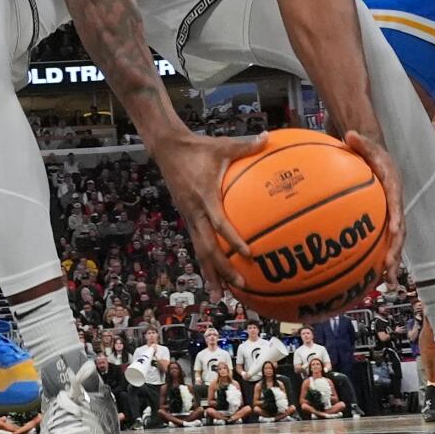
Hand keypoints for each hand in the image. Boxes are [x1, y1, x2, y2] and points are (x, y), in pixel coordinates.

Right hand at [149, 129, 267, 293]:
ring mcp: (189, 217)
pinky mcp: (187, 217)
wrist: (166, 149)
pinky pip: (197, 243)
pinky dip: (206, 261)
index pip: (220, 223)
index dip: (233, 239)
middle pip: (208, 248)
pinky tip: (215, 274)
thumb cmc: (197, 147)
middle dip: (223, 269)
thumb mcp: (222, 145)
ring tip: (220, 295)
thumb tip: (268, 137)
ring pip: (200, 251)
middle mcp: (195, 212)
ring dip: (211, 273)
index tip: (248, 253)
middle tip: (241, 286)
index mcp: (205, 196)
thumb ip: (245, 145)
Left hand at [339, 130, 405, 295]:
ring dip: (392, 264)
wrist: (379, 159)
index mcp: (394, 189)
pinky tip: (372, 281)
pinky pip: (383, 245)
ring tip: (388, 284)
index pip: (397, 204)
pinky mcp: (384, 226)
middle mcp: (396, 206)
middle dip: (396, 251)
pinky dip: (380, 262)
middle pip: (400, 232)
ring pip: (394, 244)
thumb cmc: (371, 153)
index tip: (393, 231)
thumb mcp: (367, 144)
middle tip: (389, 268)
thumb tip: (349, 134)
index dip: (396, 218)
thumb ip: (360, 142)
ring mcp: (392, 218)